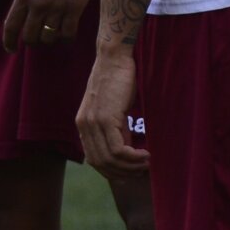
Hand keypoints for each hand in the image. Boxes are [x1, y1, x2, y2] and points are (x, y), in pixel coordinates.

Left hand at [2, 0, 103, 51]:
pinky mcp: (74, 8)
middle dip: (33, 42)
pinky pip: (67, 34)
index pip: (11, 26)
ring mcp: (56, 7)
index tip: (11, 50)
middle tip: (38, 40)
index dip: (9, 42)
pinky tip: (68, 36)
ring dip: (51, 40)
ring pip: (49, 38)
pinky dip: (66, 39)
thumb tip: (20, 16)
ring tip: (55, 34)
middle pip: (30, 37)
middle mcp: (38, 4)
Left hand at [77, 46, 150, 175]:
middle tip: (141, 171)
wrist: (115, 57)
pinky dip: (133, 157)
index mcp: (83, 124)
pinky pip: (118, 149)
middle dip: (122, 172)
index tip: (129, 172)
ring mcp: (93, 123)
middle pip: (100, 163)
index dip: (111, 171)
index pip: (93, 159)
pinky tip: (145, 154)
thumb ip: (116, 129)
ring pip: (109, 159)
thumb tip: (126, 149)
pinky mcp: (105, 118)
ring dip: (130, 166)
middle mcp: (84, 126)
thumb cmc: (119, 79)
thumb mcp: (114, 108)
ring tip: (146, 163)